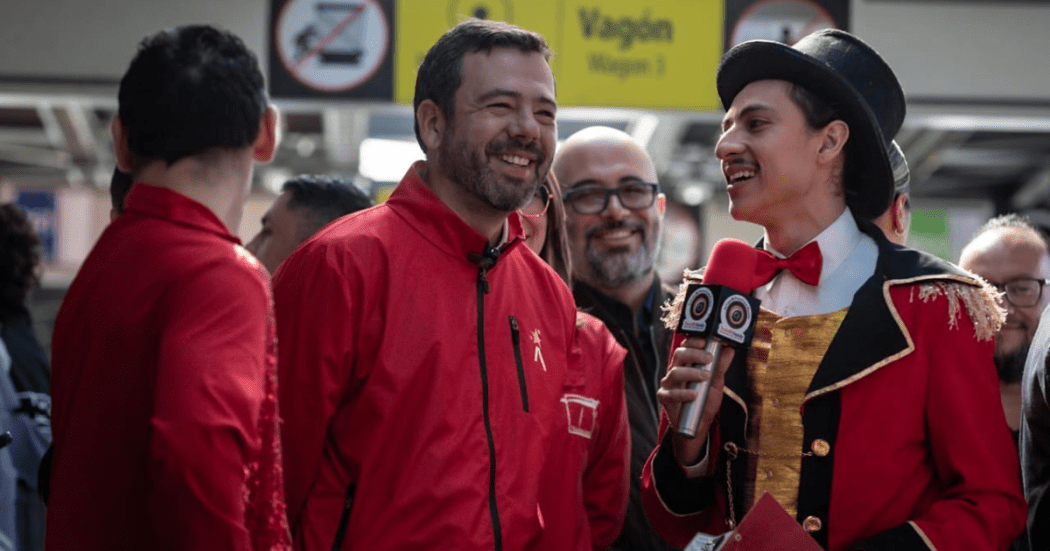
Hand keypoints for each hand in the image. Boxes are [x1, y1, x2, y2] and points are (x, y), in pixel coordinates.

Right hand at [657, 336, 734, 465]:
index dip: (693, 341)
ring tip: (706, 377)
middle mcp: (675, 370)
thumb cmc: (705, 399)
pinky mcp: (664, 397)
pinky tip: (693, 395)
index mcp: (686, 363)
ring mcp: (668, 383)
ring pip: (674, 372)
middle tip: (709, 359)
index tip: (704, 341)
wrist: (699, 423)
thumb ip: (721, 366)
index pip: (686, 346)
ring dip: (691, 373)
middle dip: (694, 354)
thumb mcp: (716, 382)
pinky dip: (683, 393)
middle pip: (679, 355)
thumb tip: (730, 349)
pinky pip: (670, 393)